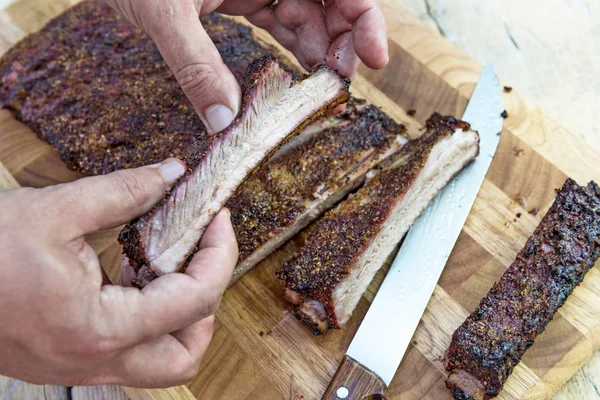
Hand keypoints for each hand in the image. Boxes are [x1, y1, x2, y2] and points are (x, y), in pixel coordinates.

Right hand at [0, 159, 237, 386]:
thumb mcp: (53, 210)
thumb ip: (124, 191)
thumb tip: (172, 174)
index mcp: (99, 327)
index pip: (194, 300)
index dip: (220, 255)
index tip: (220, 220)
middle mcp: (95, 359)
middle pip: (186, 355)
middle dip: (207, 305)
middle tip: (201, 256)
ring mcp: (80, 366)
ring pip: (161, 362)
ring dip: (179, 316)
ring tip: (164, 262)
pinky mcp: (69, 359)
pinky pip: (129, 351)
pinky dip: (147, 317)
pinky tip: (131, 274)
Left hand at [105, 0, 387, 132]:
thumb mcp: (164, 12)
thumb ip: (195, 64)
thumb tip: (223, 122)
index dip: (364, 17)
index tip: (374, 58)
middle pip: (331, 1)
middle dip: (342, 42)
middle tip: (336, 85)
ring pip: (308, 14)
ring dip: (317, 53)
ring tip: (315, 92)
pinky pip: (281, 22)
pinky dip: (291, 50)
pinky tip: (296, 78)